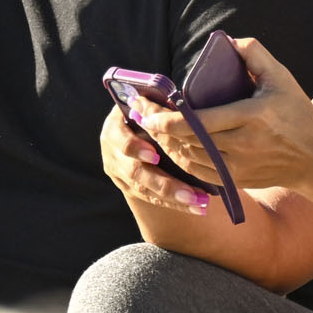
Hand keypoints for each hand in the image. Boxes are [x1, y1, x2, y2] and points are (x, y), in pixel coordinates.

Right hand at [102, 102, 222, 217]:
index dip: (136, 148)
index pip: (122, 140)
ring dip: (174, 198)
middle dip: (165, 184)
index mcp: (115, 127)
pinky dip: (175, 203)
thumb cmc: (150, 110)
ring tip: (200, 203)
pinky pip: (151, 199)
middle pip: (136, 172)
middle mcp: (112, 153)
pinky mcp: (128, 187)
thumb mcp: (150, 105)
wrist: (137, 125)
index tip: (155, 155)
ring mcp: (118, 173)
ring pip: (145, 190)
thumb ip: (159, 109)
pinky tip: (197, 207)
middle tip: (192, 193)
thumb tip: (179, 108)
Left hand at [129, 38, 312, 196]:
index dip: (170, 121)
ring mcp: (240, 167)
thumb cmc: (297, 114)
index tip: (149, 112)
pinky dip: (183, 161)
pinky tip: (174, 148)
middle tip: (142, 116)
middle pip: (189, 142)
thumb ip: (255, 54)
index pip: (200, 123)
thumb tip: (227, 41)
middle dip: (161, 130)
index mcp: (251, 117)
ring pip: (191, 160)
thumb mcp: (281, 78)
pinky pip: (201, 173)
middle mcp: (243, 145)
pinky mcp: (238, 181)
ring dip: (169, 146)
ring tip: (154, 130)